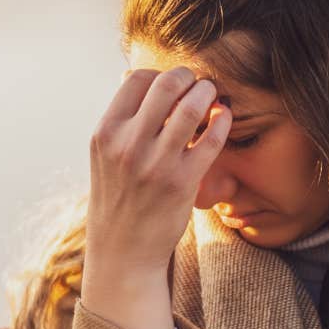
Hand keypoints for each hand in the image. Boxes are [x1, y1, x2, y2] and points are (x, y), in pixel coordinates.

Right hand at [84, 67, 229, 328]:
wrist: (122, 253)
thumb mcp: (105, 157)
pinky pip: (211, 138)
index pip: (136, 79)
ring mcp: (155, 164)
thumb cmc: (118, 199)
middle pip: (166, 84)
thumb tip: (135, 77)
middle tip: (198, 84)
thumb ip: (122, 121)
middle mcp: (127, 145)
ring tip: (212, 97)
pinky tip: (223, 118)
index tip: (173, 86)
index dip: (160, 75)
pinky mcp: (182, 183)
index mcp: (105, 134)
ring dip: (208, 94)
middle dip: (188, 77)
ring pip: (191, 106)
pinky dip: (222, 120)